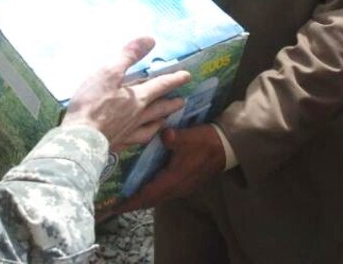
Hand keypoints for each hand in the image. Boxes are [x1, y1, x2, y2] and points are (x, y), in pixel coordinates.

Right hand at [62, 37, 188, 150]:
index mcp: (137, 98)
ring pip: (151, 126)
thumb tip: (150, 40)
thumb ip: (129, 56)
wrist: (81, 139)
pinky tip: (141, 138)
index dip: (174, 79)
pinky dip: (144, 137)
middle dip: (171, 103)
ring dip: (161, 120)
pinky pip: (137, 140)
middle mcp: (138, 116)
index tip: (187, 76)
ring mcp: (129, 132)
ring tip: (165, 119)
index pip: (160, 86)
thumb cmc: (93, 103)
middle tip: (182, 101)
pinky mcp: (118, 144)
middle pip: (159, 108)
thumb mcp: (109, 72)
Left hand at [107, 124, 224, 214]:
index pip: (148, 195)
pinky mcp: (185, 182)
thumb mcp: (190, 137)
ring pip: (158, 197)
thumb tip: (163, 134)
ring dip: (143, 198)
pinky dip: (152, 192)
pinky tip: (146, 184)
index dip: (132, 202)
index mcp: (174, 178)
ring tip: (127, 196)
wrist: (226, 148)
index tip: (116, 208)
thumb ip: (175, 138)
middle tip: (116, 204)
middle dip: (134, 203)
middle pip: (151, 200)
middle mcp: (176, 187)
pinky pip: (164, 191)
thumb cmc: (206, 142)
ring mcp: (182, 186)